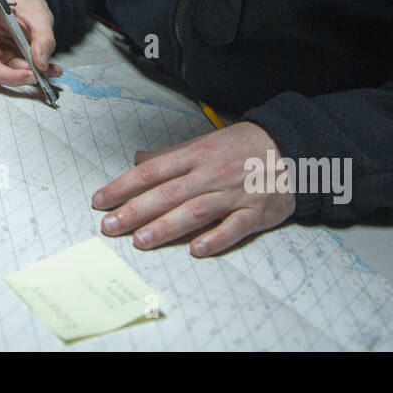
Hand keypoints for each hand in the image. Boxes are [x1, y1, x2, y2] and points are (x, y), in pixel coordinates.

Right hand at [0, 0, 62, 95]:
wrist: (35, 13)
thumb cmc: (29, 7)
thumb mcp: (39, 16)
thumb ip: (43, 38)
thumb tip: (40, 61)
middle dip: (0, 73)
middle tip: (21, 76)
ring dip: (17, 76)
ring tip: (38, 72)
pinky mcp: (1, 61)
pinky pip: (11, 73)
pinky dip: (29, 75)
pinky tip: (46, 72)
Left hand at [92, 122, 294, 256]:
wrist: (292, 148)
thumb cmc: (243, 147)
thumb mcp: (204, 143)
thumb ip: (170, 156)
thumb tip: (138, 159)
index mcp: (195, 155)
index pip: (152, 171)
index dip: (124, 186)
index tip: (100, 200)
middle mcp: (210, 174)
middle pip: (167, 193)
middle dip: (135, 211)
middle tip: (110, 225)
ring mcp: (233, 194)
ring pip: (195, 211)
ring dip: (166, 227)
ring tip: (141, 240)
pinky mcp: (255, 212)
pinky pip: (234, 227)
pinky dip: (216, 238)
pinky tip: (196, 250)